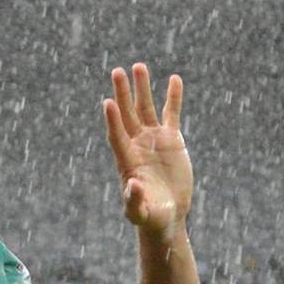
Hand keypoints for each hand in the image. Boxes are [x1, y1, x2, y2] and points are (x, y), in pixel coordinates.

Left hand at [102, 64, 191, 237]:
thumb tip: (131, 185)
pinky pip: (171, 113)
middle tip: (117, 71)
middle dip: (123, 94)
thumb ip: (133, 201)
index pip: (117, 135)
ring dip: (142, 88)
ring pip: (146, 108)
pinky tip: (174, 79)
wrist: (167, 214)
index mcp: (126, 159)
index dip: (113, 120)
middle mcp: (136, 144)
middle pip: (127, 114)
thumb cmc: (149, 216)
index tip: (109, 102)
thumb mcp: (139, 213)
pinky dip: (173, 97)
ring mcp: (153, 139)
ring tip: (139, 66)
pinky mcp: (171, 139)